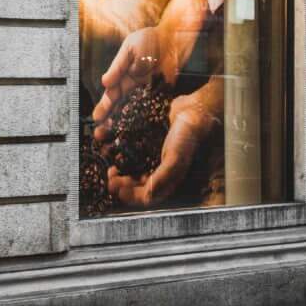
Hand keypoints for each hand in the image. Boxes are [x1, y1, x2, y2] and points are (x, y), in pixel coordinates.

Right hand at [92, 26, 168, 136]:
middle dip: (110, 122)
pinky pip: (154, 112)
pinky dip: (147, 124)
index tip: (97, 118)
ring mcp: (150, 94)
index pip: (112, 95)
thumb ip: (119, 66)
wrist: (178, 37)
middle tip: (100, 135)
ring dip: (125, 127)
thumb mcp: (131, 47)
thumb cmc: (152, 38)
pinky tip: (140, 135)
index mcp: (124, 77)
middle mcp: (135, 89)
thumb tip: (104, 83)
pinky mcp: (165, 97)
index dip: (104, 107)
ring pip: (135, 114)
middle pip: (121, 109)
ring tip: (116, 140)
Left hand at [105, 88, 217, 208]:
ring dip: (119, 169)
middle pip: (136, 185)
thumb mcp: (176, 157)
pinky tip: (113, 148)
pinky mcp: (148, 143)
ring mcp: (153, 157)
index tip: (118, 189)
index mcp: (168, 178)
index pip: (147, 197)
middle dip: (122, 184)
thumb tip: (148, 196)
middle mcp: (159, 170)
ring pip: (131, 169)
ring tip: (110, 164)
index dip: (131, 196)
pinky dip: (121, 153)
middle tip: (110, 178)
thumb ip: (162, 177)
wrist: (194, 109)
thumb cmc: (188, 135)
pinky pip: (131, 152)